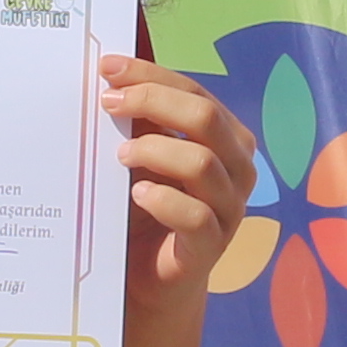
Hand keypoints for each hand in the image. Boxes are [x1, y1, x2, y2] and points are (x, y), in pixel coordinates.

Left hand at [104, 60, 258, 303]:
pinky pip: (196, 217)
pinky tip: (138, 195)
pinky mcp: (211, 246)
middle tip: (109, 104)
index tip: (108, 68)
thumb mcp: (143, 158)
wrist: (151, 278)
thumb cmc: (147, 209)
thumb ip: (140, 122)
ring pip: (202, 163)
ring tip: (121, 155)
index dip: (152, 75)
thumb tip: (112, 78)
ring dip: (155, 150)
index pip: (195, 92)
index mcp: (226, 138)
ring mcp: (229, 208)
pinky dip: (164, 200)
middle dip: (153, 101)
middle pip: (205, 117)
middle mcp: (237, 168)